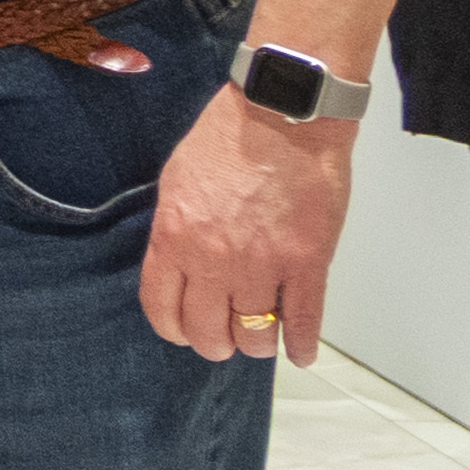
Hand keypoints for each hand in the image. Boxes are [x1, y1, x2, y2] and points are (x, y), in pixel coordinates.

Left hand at [146, 83, 347, 361]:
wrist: (283, 116)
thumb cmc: (225, 140)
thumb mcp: (176, 183)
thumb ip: (175, 231)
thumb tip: (180, 264)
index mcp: (174, 241)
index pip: (162, 308)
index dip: (173, 329)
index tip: (184, 332)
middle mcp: (213, 262)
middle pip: (207, 330)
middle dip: (214, 343)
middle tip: (224, 340)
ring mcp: (263, 265)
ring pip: (254, 332)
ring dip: (255, 345)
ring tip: (259, 341)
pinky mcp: (308, 262)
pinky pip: (303, 319)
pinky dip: (300, 343)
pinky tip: (299, 353)